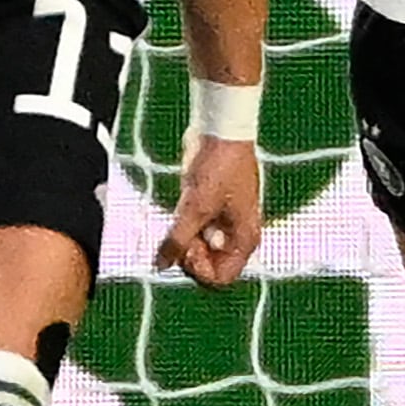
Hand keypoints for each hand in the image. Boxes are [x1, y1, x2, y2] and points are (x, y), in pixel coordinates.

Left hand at [155, 136, 261, 287]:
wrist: (220, 129)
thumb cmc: (219, 167)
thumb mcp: (194, 208)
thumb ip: (177, 240)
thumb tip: (160, 265)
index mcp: (244, 238)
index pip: (221, 276)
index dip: (200, 269)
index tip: (188, 249)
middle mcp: (237, 233)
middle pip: (209, 262)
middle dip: (190, 253)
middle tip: (180, 233)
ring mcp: (223, 218)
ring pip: (198, 244)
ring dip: (184, 237)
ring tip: (179, 215)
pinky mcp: (210, 204)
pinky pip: (193, 226)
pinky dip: (182, 224)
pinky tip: (178, 208)